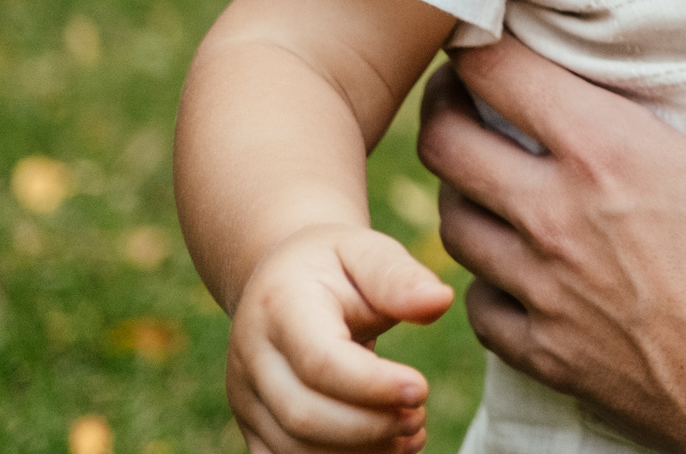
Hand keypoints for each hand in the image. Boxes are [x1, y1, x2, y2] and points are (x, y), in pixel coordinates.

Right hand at [225, 224, 453, 453]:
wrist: (284, 278)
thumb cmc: (337, 265)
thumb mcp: (369, 252)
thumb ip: (400, 278)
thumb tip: (440, 302)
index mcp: (280, 305)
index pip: (319, 360)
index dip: (371, 385)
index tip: (422, 389)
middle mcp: (251, 356)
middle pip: (303, 414)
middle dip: (369, 427)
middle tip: (419, 417)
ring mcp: (246, 396)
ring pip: (292, 447)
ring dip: (357, 453)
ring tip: (411, 434)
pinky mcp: (252, 424)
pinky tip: (384, 451)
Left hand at [416, 0, 685, 453]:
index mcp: (610, 155)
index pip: (498, 72)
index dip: (483, 40)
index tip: (495, 25)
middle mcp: (555, 220)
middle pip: (446, 144)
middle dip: (451, 106)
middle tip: (480, 91)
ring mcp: (544, 295)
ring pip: (454, 226)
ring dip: (466, 190)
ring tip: (496, 170)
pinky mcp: (551, 357)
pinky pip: (479, 310)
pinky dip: (488, 279)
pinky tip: (523, 267)